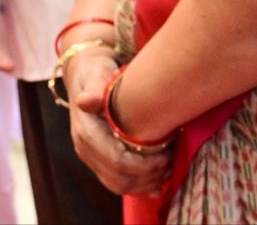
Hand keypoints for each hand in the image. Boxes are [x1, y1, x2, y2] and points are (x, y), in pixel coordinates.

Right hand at [66, 50, 171, 197]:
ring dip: (145, 184)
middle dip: (148, 176)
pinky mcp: (98, 160)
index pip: (116, 161)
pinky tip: (157, 183)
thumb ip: (94, 88)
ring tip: (167, 172)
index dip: (144, 164)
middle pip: (119, 178)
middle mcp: (85, 149)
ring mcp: (90, 157)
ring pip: (118, 185)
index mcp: (85, 132)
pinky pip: (117, 182)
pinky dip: (138, 186)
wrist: (84, 73)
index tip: (166, 154)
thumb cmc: (96, 71)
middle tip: (171, 162)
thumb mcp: (96, 73)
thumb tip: (87, 101)